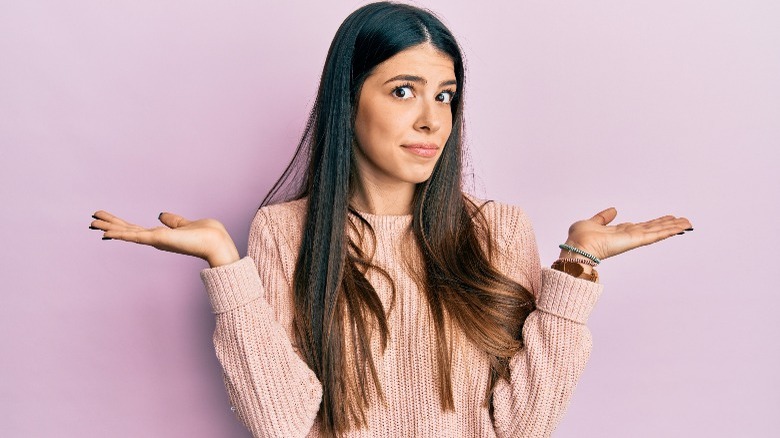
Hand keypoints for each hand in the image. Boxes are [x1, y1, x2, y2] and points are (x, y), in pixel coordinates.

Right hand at [89, 210, 239, 267]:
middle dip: (110, 224)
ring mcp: (155, 240)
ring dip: (109, 227)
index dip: (120, 224)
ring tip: (92, 222)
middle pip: (127, 230)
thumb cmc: (207, 234)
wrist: (216, 242)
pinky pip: (134, 236)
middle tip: (91, 219)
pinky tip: (106, 232)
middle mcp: (155, 239)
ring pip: (127, 233)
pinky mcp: (158, 239)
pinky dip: (120, 234)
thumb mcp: (186, 223)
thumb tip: (161, 215)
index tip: (106, 219)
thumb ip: (173, 221)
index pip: (135, 228)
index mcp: (161, 235)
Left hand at [563, 207, 692, 260]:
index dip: (653, 223)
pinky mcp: (636, 240)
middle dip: (667, 224)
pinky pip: (656, 235)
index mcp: (618, 232)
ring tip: (687, 223)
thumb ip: (603, 217)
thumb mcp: (591, 222)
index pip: (640, 227)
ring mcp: (633, 239)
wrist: (577, 248)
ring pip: (657, 232)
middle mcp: (628, 236)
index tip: (664, 219)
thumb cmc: (579, 239)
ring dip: (673, 227)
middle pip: (652, 229)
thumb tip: (614, 210)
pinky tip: (681, 227)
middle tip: (682, 220)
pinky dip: (669, 230)